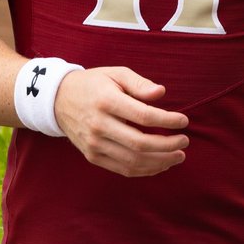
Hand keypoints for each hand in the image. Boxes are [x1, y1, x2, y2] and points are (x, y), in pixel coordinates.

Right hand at [54, 66, 188, 176]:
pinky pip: (123, 169)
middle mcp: (99, 125)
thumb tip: (161, 94)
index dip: (167, 120)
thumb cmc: (94, 84)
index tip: (183, 121)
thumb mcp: (115, 74)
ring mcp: (94, 144)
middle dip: (168, 145)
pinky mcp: (93, 156)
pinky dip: (145, 170)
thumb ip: (139, 84)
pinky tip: (160, 163)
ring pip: (133, 161)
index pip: (143, 116)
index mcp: (106, 101)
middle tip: (185, 141)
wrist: (58, 100)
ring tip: (178, 155)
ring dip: (160, 161)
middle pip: (140, 143)